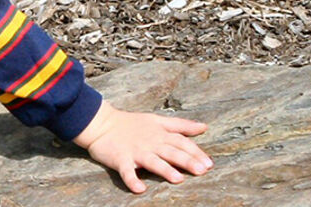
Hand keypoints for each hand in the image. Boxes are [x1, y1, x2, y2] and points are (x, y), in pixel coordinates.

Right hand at [72, 101, 212, 193]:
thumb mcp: (158, 120)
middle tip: (202, 170)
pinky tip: (140, 189)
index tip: (209, 163)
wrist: (102, 123)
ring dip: (165, 170)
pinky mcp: (120, 159)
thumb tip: (204, 127)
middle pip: (171, 151)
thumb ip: (181, 125)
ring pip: (152, 161)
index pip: (181, 142)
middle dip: (187, 161)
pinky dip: (132, 180)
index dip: (196, 152)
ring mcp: (135, 151)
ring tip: (177, 179)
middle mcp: (150, 143)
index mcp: (160, 134)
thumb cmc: (131, 123)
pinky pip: (126, 171)